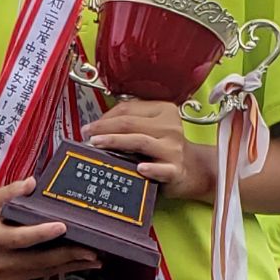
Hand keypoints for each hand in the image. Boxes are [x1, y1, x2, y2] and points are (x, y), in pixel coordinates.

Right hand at [0, 181, 97, 279]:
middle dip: (67, 257)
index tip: (63, 227)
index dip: (42, 234)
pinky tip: (77, 264)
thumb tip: (34, 183)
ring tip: (94, 259)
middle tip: (92, 251)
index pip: (20, 238)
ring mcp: (3, 276)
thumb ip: (11, 192)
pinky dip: (57, 270)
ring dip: (69, 266)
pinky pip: (37, 276)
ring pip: (41, 272)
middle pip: (37, 261)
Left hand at [82, 99, 215, 203]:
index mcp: (164, 110)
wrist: (193, 170)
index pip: (128, 108)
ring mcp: (174, 148)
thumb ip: (131, 122)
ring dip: (115, 142)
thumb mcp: (152, 128)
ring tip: (97, 144)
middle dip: (104, 128)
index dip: (104, 117)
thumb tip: (97, 127)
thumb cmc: (165, 147)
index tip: (89, 127)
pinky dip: (150, 168)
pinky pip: (161, 168)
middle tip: (87, 135)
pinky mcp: (176, 170)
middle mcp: (170, 127)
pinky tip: (139, 168)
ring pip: (140, 141)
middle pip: (130, 123)